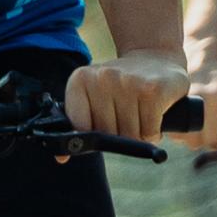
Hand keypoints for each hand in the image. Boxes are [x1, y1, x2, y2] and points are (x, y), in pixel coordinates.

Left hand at [65, 46, 187, 144]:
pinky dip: (153, 132)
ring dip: (138, 134)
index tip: (102, 124)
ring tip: (140, 113)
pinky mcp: (153, 90)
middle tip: (126, 115)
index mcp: (81, 79)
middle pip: (107, 134)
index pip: (80, 127)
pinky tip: (153, 114)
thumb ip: (76, 126)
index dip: (93, 134)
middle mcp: (103, 77)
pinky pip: (149, 132)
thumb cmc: (120, 88)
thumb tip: (61, 159)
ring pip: (130, 136)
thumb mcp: (93, 97)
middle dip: (119, 134)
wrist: (156, 58)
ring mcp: (128, 82)